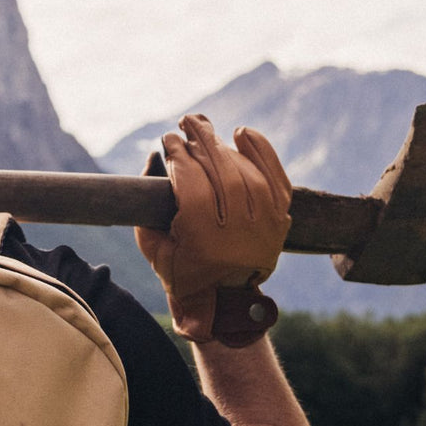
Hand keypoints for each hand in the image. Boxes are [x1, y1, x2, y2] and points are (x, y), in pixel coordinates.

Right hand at [135, 114, 290, 345]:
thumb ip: (146, 207)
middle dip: (201, 142)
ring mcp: (265, 228)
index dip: (179, 157)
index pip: (193, 186)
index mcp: (205, 244)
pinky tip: (243, 133)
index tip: (167, 139)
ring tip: (205, 129)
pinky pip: (276, 179)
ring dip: (224, 146)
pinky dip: (262, 153)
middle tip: (186, 122)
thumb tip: (153, 158)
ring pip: (247, 174)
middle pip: (222, 174)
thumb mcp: (154, 248)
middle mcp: (240, 235)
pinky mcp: (280, 221)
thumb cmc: (183, 274)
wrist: (226, 303)